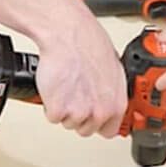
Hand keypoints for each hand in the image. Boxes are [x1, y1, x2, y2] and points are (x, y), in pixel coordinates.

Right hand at [34, 2, 127, 137]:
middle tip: (74, 93)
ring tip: (65, 86)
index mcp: (116, 104)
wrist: (67, 35)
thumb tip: (108, 97)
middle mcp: (99, 112)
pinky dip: (49, 104)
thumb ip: (111, 91)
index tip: (91, 115)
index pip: (109, 131)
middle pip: (85, 129)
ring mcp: (78, 113)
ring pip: (67, 123)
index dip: (97, 122)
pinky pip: (52, 116)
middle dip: (78, 114)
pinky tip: (56, 87)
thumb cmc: (88, 44)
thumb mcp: (113, 69)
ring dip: (63, 108)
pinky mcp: (58, 110)